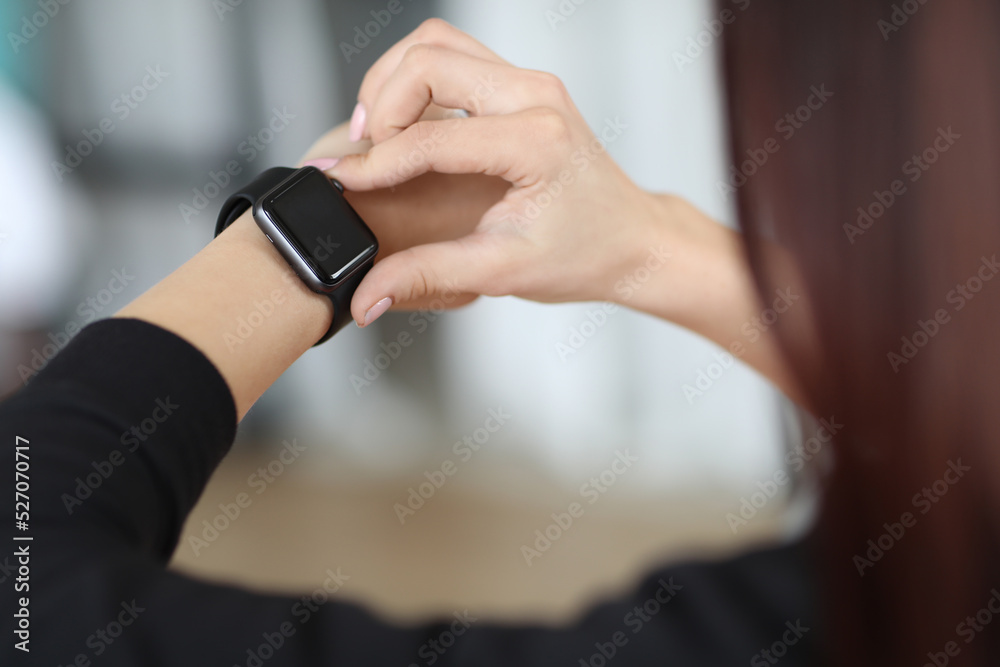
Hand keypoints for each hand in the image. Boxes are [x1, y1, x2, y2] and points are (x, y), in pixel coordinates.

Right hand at [315, 19, 669, 325]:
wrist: (630, 239)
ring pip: (436, 43)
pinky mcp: (523, 84)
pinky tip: (408, 124)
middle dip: (380, 106)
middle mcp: (535, 96)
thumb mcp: (500, 271)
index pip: (430, 138)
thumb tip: (366, 295)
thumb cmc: (584, 253)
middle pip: (426, 61)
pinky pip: (454, 55)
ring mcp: (531, 83)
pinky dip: (417, 79)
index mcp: (536, 142)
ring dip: (394, 81)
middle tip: (366, 157)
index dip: (375, 162)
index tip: (340, 181)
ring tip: (380, 134)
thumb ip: (426, 275)